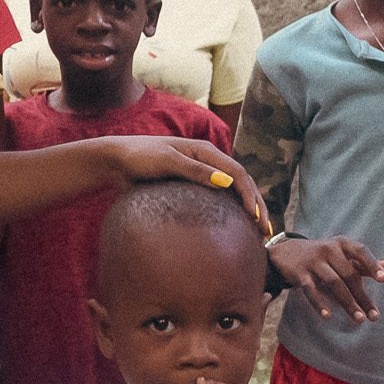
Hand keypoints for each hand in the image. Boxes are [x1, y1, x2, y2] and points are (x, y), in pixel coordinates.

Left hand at [99, 137, 270, 234]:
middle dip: (257, 205)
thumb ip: (195, 170)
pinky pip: (218, 197)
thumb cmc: (140, 157)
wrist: (117, 160)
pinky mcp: (192, 184)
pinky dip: (231, 210)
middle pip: (241, 182)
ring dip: (248, 208)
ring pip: (233, 190)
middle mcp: (208, 160)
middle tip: (265, 232)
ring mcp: (201, 172)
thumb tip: (226, 183)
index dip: (251, 196)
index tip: (257, 218)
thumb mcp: (167, 161)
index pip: (238, 173)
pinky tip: (234, 226)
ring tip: (257, 232)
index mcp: (206, 151)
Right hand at [269, 237, 383, 322]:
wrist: (288, 253)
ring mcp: (313, 261)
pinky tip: (328, 316)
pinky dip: (319, 303)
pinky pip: (310, 289)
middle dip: (362, 296)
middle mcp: (329, 249)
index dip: (372, 264)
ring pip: (333, 282)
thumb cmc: (326, 257)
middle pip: (349, 274)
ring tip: (359, 319)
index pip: (360, 252)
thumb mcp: (347, 257)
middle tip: (374, 316)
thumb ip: (371, 264)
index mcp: (343, 244)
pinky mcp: (299, 273)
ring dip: (347, 302)